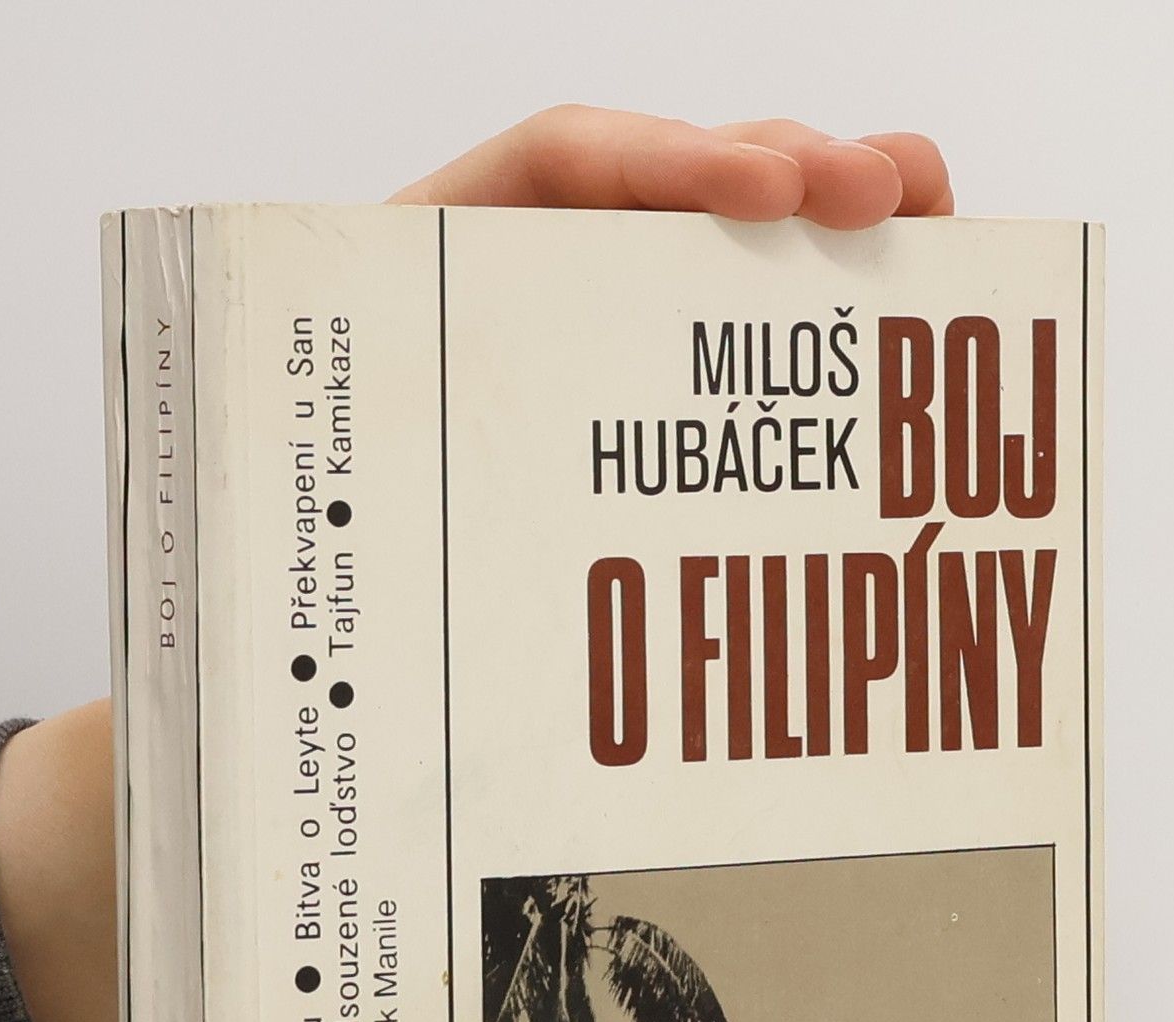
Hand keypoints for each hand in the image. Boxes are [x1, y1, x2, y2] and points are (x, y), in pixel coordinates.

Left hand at [2, 113, 952, 1021]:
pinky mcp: (619, 446)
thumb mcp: (270, 567)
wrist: (254, 705)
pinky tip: (874, 357)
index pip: (545, 173)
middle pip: (656, 196)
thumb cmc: (256, 641)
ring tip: (919, 227)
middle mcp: (501, 317)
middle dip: (782, 172)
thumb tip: (373, 550)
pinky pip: (718, 383)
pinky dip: (800, 359)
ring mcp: (568, 375)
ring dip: (820, 246)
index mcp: (404, 298)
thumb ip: (320, 532)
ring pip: (708, 277)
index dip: (660, 164)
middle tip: (883, 194)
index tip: (759, 192)